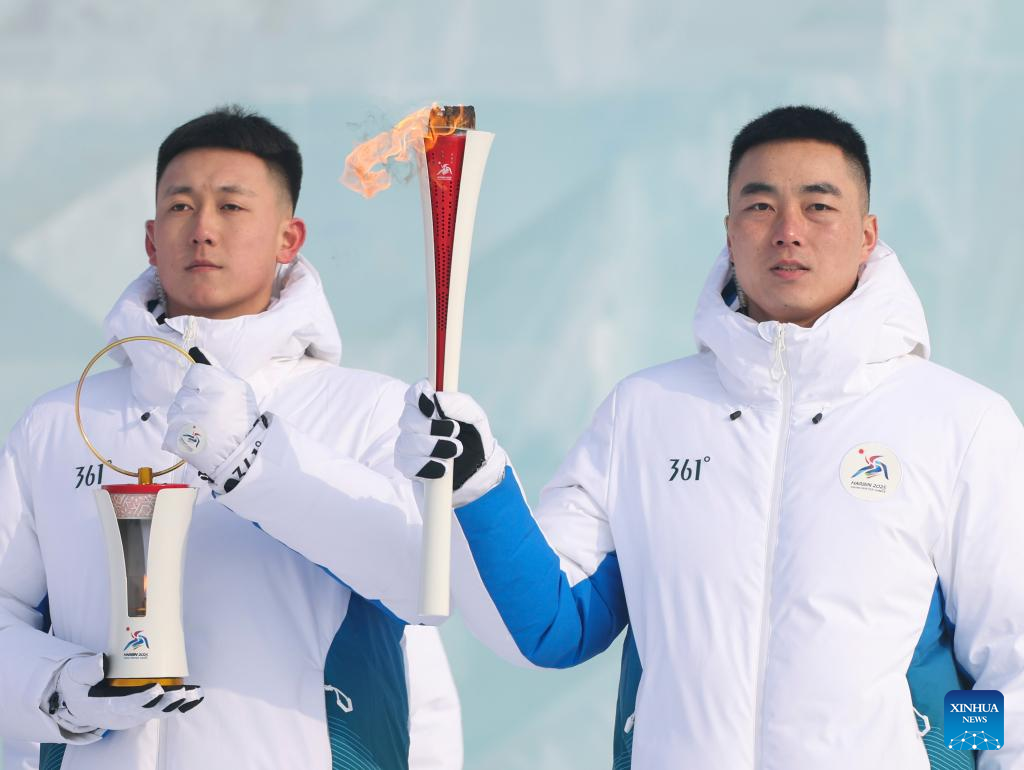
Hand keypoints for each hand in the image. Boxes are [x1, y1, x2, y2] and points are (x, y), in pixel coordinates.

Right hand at [47, 655, 202, 739]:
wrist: (80, 702)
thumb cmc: (80, 687)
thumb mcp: (75, 676)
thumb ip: (86, 669)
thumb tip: (100, 660)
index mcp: (107, 707)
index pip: (126, 705)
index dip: (142, 699)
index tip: (156, 689)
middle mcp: (124, 714)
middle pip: (148, 711)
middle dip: (167, 703)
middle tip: (183, 692)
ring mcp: (135, 714)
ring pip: (159, 712)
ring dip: (178, 704)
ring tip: (195, 693)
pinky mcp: (144, 709)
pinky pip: (163, 709)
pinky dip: (180, 705)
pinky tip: (196, 696)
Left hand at [162, 364, 260, 481]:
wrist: (242, 453)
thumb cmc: (241, 419)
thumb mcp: (238, 388)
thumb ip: (215, 369)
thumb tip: (196, 352)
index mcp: (211, 384)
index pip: (193, 375)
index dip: (203, 386)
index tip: (214, 397)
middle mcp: (194, 399)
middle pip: (184, 393)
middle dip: (195, 402)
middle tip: (213, 415)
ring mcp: (182, 420)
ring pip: (176, 411)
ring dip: (187, 418)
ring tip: (206, 429)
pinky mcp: (175, 439)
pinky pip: (171, 431)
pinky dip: (182, 437)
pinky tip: (198, 439)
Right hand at [395, 379, 506, 506]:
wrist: (479, 470)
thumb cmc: (474, 438)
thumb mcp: (475, 417)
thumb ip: (458, 403)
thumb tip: (437, 398)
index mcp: (428, 406)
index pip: (413, 395)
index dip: (419, 399)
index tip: (434, 409)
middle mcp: (414, 424)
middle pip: (408, 419)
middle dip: (432, 427)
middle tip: (455, 431)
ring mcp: (408, 446)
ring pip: (407, 443)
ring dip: (433, 447)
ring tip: (455, 451)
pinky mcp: (409, 467)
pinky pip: (407, 466)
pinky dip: (426, 467)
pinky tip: (443, 468)